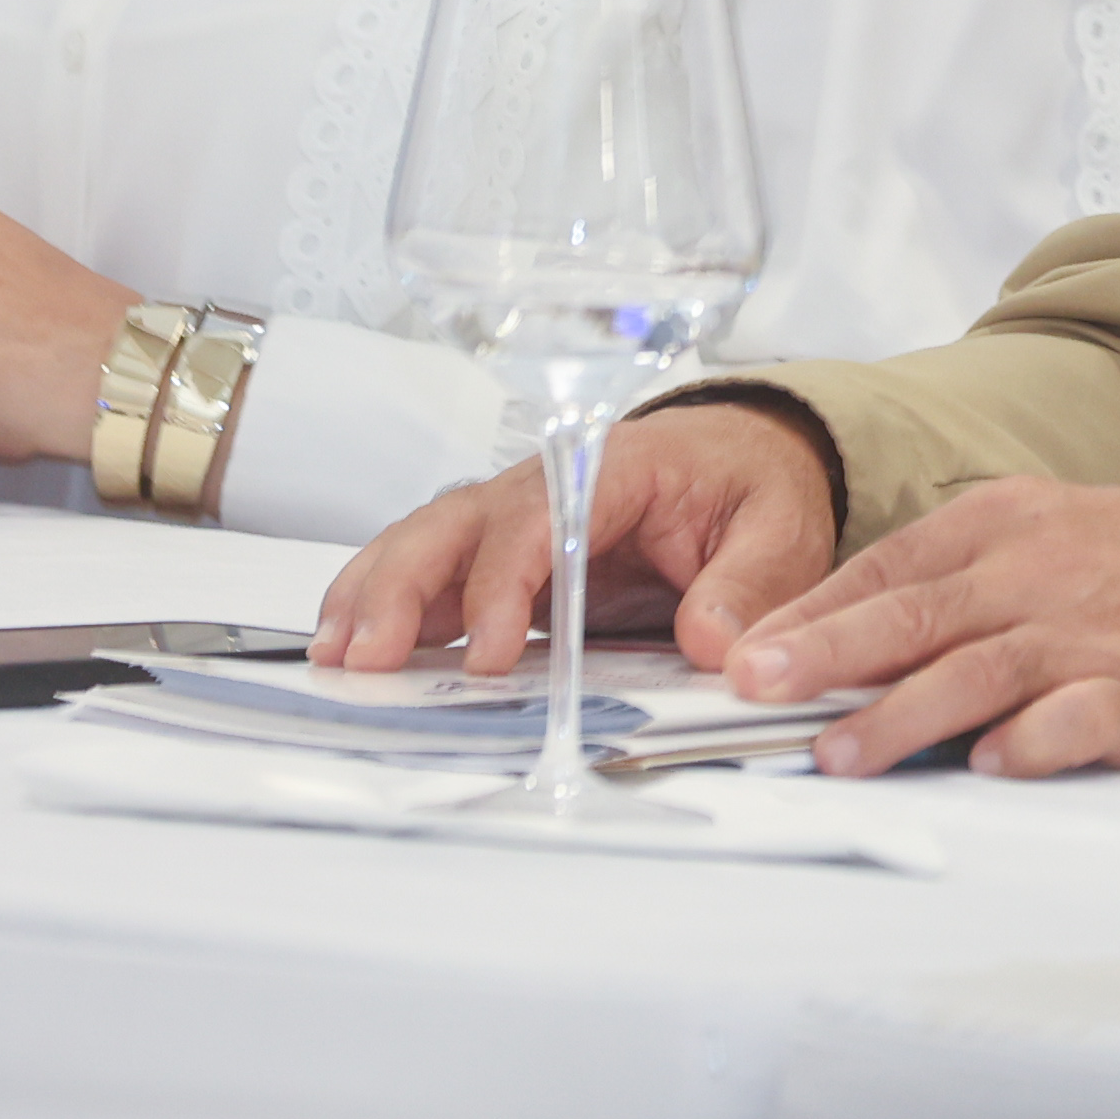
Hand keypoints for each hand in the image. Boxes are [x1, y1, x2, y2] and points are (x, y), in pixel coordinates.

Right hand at [318, 401, 840, 678]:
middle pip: (457, 522)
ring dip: (375, 595)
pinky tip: (351, 649)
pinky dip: (384, 605)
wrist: (745, 460)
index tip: (491, 652)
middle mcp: (549, 486)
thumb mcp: (781, 529)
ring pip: (426, 544)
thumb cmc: (752, 486)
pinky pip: (433, 576)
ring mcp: (516, 521)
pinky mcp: (502, 559)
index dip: (506, 583)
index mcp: (615, 467)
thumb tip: (710, 642)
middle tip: (367, 654)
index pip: (542, 518)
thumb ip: (750, 583)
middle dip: (404, 585)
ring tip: (338, 657)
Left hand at [719, 475, 1119, 779]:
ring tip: (837, 754)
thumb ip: (936, 586)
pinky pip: (1074, 719)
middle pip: (916, 614)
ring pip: (979, 671)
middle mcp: (1035, 574)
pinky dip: (1029, 742)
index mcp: (1000, 526)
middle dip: (828, 652)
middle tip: (756, 687)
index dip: (809, 616)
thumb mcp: (1027, 539)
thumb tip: (819, 646)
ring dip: (901, 715)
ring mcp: (1085, 634)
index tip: (742, 657)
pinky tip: (986, 764)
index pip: (886, 569)